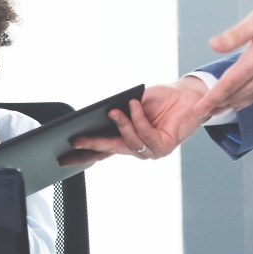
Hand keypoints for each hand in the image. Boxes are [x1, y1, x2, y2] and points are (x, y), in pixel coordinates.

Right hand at [67, 77, 208, 159]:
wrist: (187, 96)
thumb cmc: (160, 100)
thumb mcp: (133, 103)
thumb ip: (121, 112)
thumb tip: (105, 115)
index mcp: (128, 139)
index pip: (103, 149)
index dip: (84, 154)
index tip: (65, 158)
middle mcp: (139, 148)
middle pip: (110, 150)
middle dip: (91, 146)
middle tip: (75, 141)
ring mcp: (151, 150)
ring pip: (129, 141)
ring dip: (121, 124)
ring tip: (114, 110)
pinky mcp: (164, 146)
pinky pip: (146, 135)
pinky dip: (138, 119)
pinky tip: (134, 106)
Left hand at [195, 0, 252, 115]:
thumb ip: (235, 35)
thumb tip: (213, 45)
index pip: (229, 84)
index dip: (212, 98)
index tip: (200, 108)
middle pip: (238, 95)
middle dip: (219, 105)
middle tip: (203, 112)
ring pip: (252, 97)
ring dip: (234, 105)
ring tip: (219, 110)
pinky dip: (251, 100)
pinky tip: (245, 100)